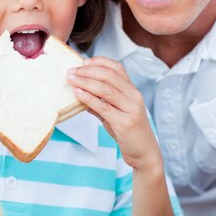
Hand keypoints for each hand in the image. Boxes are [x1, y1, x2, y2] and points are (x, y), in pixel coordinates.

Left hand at [67, 56, 160, 170]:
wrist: (144, 153)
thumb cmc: (128, 132)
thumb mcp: (114, 114)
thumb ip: (99, 103)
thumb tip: (80, 93)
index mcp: (132, 91)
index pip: (117, 68)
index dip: (100, 62)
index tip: (83, 62)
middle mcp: (134, 96)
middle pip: (109, 76)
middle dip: (88, 71)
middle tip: (71, 71)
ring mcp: (131, 109)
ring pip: (106, 89)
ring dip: (85, 82)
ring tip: (71, 79)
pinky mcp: (125, 122)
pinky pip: (104, 107)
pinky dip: (89, 98)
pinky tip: (78, 94)